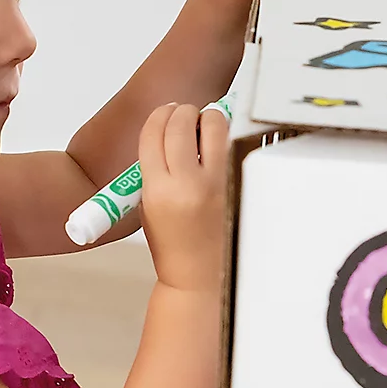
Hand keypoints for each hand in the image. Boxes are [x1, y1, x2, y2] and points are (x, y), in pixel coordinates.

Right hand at [138, 103, 228, 292]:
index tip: (164, 113)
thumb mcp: (147, 205)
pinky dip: (225, 137)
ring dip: (207, 118)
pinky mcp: (239, 183)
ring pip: (214, 124)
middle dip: (182, 112)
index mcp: (157, 190)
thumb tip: (168, 129)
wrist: (199, 276)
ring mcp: (218, 183)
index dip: (158, 116)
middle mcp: (188, 184)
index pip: (153, 133)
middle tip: (185, 115)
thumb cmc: (172, 243)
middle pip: (182, 122)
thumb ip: (154, 167)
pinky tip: (221, 144)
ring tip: (205, 126)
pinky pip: (233, 143)